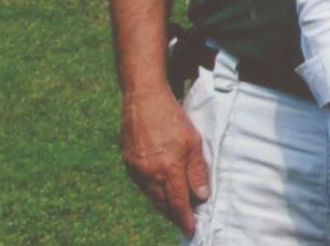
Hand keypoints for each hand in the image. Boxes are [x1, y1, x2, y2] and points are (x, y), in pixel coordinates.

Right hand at [119, 88, 208, 233]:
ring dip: (163, 205)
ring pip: (152, 196)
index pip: (178, 202)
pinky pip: (142, 185)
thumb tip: (201, 195)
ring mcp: (136, 170)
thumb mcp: (193, 141)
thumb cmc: (172, 117)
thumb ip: (197, 170)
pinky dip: (153, 192)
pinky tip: (161, 192)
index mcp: (168, 168)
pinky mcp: (128, 163)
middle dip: (174, 215)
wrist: (143, 99)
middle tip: (185, 222)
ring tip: (175, 210)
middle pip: (163, 203)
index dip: (185, 218)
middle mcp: (149, 173)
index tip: (191, 230)